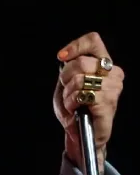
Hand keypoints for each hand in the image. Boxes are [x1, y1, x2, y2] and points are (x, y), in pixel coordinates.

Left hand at [53, 31, 123, 170]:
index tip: (61, 57)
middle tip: (68, 91)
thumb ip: (68, 68)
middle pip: (81, 62)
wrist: (81, 133)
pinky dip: (72, 103)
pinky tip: (75, 109)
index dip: (75, 46)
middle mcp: (113, 73)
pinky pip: (83, 95)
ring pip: (80, 80)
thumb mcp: (67, 84)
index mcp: (104, 64)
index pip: (93, 41)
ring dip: (68, 94)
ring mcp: (113, 88)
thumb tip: (64, 57)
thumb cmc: (75, 108)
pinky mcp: (108, 103)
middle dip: (66, 78)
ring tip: (73, 103)